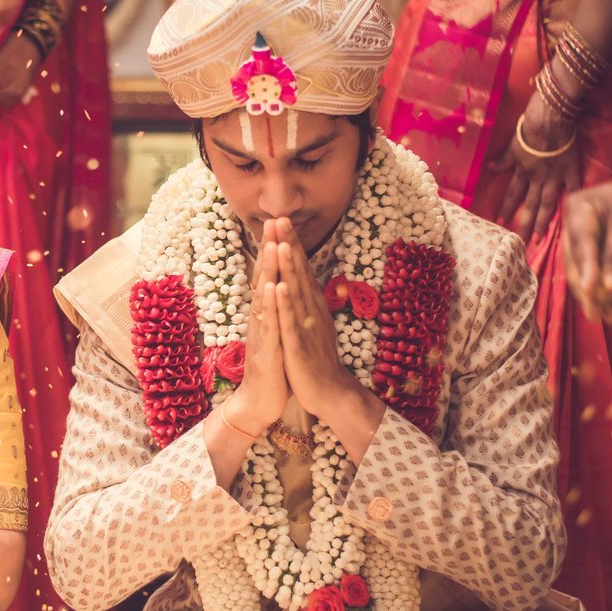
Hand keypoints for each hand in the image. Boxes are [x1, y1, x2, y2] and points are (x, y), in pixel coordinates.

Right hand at [222, 223, 289, 435]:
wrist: (260, 401)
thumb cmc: (271, 366)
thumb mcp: (274, 332)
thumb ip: (273, 309)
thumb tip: (276, 286)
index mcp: (265, 313)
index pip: (268, 274)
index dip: (272, 249)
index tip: (278, 223)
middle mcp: (259, 317)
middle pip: (263, 277)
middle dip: (268, 249)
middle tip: (272, 220)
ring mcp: (261, 332)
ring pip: (264, 296)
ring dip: (267, 270)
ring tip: (272, 245)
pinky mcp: (267, 349)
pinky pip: (268, 324)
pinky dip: (270, 305)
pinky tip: (272, 288)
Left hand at [272, 219, 360, 421]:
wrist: (331, 393)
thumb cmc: (317, 359)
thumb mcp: (312, 324)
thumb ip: (308, 302)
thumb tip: (302, 280)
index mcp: (312, 306)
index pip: (300, 269)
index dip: (291, 244)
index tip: (282, 220)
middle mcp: (311, 311)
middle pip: (299, 273)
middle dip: (288, 245)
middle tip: (281, 217)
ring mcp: (306, 327)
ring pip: (295, 293)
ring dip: (289, 267)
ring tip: (280, 242)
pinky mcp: (299, 346)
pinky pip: (290, 322)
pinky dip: (285, 304)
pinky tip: (280, 286)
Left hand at [490, 90, 580, 241]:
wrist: (550, 116)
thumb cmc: (529, 127)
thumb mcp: (512, 144)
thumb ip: (504, 159)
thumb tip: (490, 168)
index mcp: (522, 170)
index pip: (512, 194)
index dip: (506, 209)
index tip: (501, 223)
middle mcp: (537, 177)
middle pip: (529, 205)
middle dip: (524, 224)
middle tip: (521, 243)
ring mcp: (555, 174)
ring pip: (547, 202)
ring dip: (543, 221)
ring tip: (540, 238)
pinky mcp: (571, 168)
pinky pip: (574, 186)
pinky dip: (574, 199)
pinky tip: (576, 214)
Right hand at [562, 178, 611, 324]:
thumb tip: (609, 288)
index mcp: (578, 211)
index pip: (580, 242)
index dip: (585, 266)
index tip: (591, 288)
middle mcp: (577, 235)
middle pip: (577, 266)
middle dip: (588, 291)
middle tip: (595, 313)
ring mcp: (590, 254)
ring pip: (588, 282)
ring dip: (600, 302)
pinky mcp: (604, 270)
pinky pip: (604, 289)